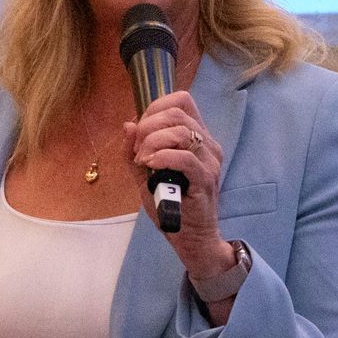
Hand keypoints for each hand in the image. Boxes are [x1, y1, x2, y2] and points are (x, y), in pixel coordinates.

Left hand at [124, 91, 236, 280]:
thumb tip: (128, 124)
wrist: (190, 236)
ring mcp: (209, 161)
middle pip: (177, 112)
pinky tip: (151, 167)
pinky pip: (185, 158)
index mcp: (196, 136)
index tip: (139, 131)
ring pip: (181, 131)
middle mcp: (207, 144)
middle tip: (138, 151)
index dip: (155, 108)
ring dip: (152, 143)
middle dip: (148, 127)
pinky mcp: (206, 180)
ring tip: (143, 162)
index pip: (181, 101)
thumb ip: (134, 150)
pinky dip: (162, 157)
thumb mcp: (145, 173)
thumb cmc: (170, 203)